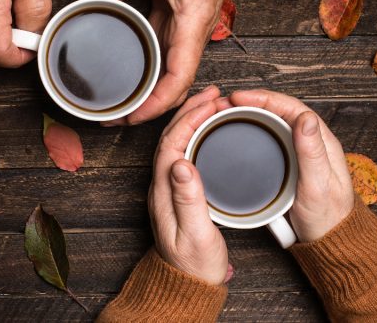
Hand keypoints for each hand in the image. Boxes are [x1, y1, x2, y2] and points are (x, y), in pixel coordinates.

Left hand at [84, 0, 226, 124]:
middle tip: (114, 118)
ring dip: (147, 96)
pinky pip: (163, 59)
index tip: (135, 115)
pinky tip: (128, 80)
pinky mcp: (176, 26)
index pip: (181, 76)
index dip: (159, 102)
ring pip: (169, 76)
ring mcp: (185, 33)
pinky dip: (147, 76)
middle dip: (148, 109)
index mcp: (192, 23)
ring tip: (117, 105)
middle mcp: (193, 34)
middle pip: (175, 86)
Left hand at [149, 86, 228, 284]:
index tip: (210, 101)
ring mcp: (169, 186)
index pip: (172, 142)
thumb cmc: (194, 263)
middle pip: (171, 136)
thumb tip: (181, 162)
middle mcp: (161, 184)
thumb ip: (188, 200)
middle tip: (215, 93)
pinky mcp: (178, 189)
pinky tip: (208, 128)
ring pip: (177, 141)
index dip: (190, 117)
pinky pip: (184, 150)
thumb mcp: (196, 234)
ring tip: (212, 102)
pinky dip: (196, 133)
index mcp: (163, 191)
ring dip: (192, 118)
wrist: (187, 283)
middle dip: (191, 109)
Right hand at [217, 90, 354, 242]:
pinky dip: (248, 130)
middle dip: (249, 102)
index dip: (263, 98)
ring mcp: (294, 151)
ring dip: (246, 114)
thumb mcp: (319, 185)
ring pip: (269, 123)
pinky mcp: (284, 163)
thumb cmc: (328, 215)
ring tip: (223, 113)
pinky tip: (233, 133)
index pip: (289, 107)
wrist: (327, 240)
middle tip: (222, 103)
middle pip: (276, 110)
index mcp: (319, 139)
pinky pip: (265, 138)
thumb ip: (312, 152)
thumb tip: (305, 117)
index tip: (238, 97)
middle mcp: (307, 140)